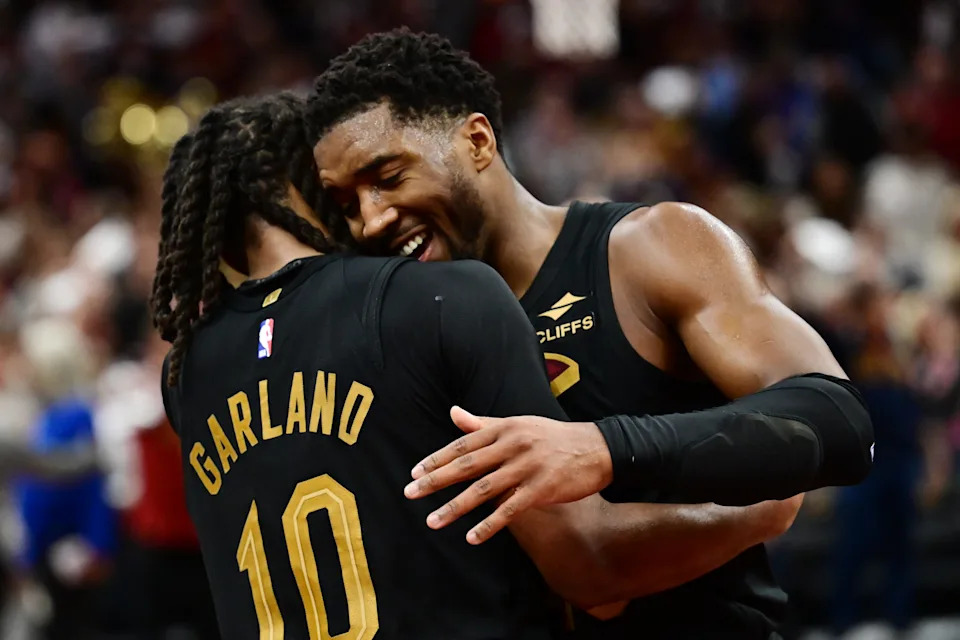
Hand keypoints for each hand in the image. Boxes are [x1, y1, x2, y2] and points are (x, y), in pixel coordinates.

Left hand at [404, 406, 613, 543]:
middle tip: (410, 493)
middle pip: (466, 465)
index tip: (413, 472)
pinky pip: (509, 509)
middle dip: (435, 480)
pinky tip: (471, 537)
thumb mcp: (518, 424)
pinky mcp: (541, 488)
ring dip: (455, 507)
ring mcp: (527, 467)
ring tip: (432, 520)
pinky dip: (489, 525)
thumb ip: (484, 423)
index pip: (463, 445)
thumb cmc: (553, 437)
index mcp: (504, 428)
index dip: (436, 459)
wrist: (598, 448)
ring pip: (483, 489)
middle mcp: (512, 445)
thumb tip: (453, 413)